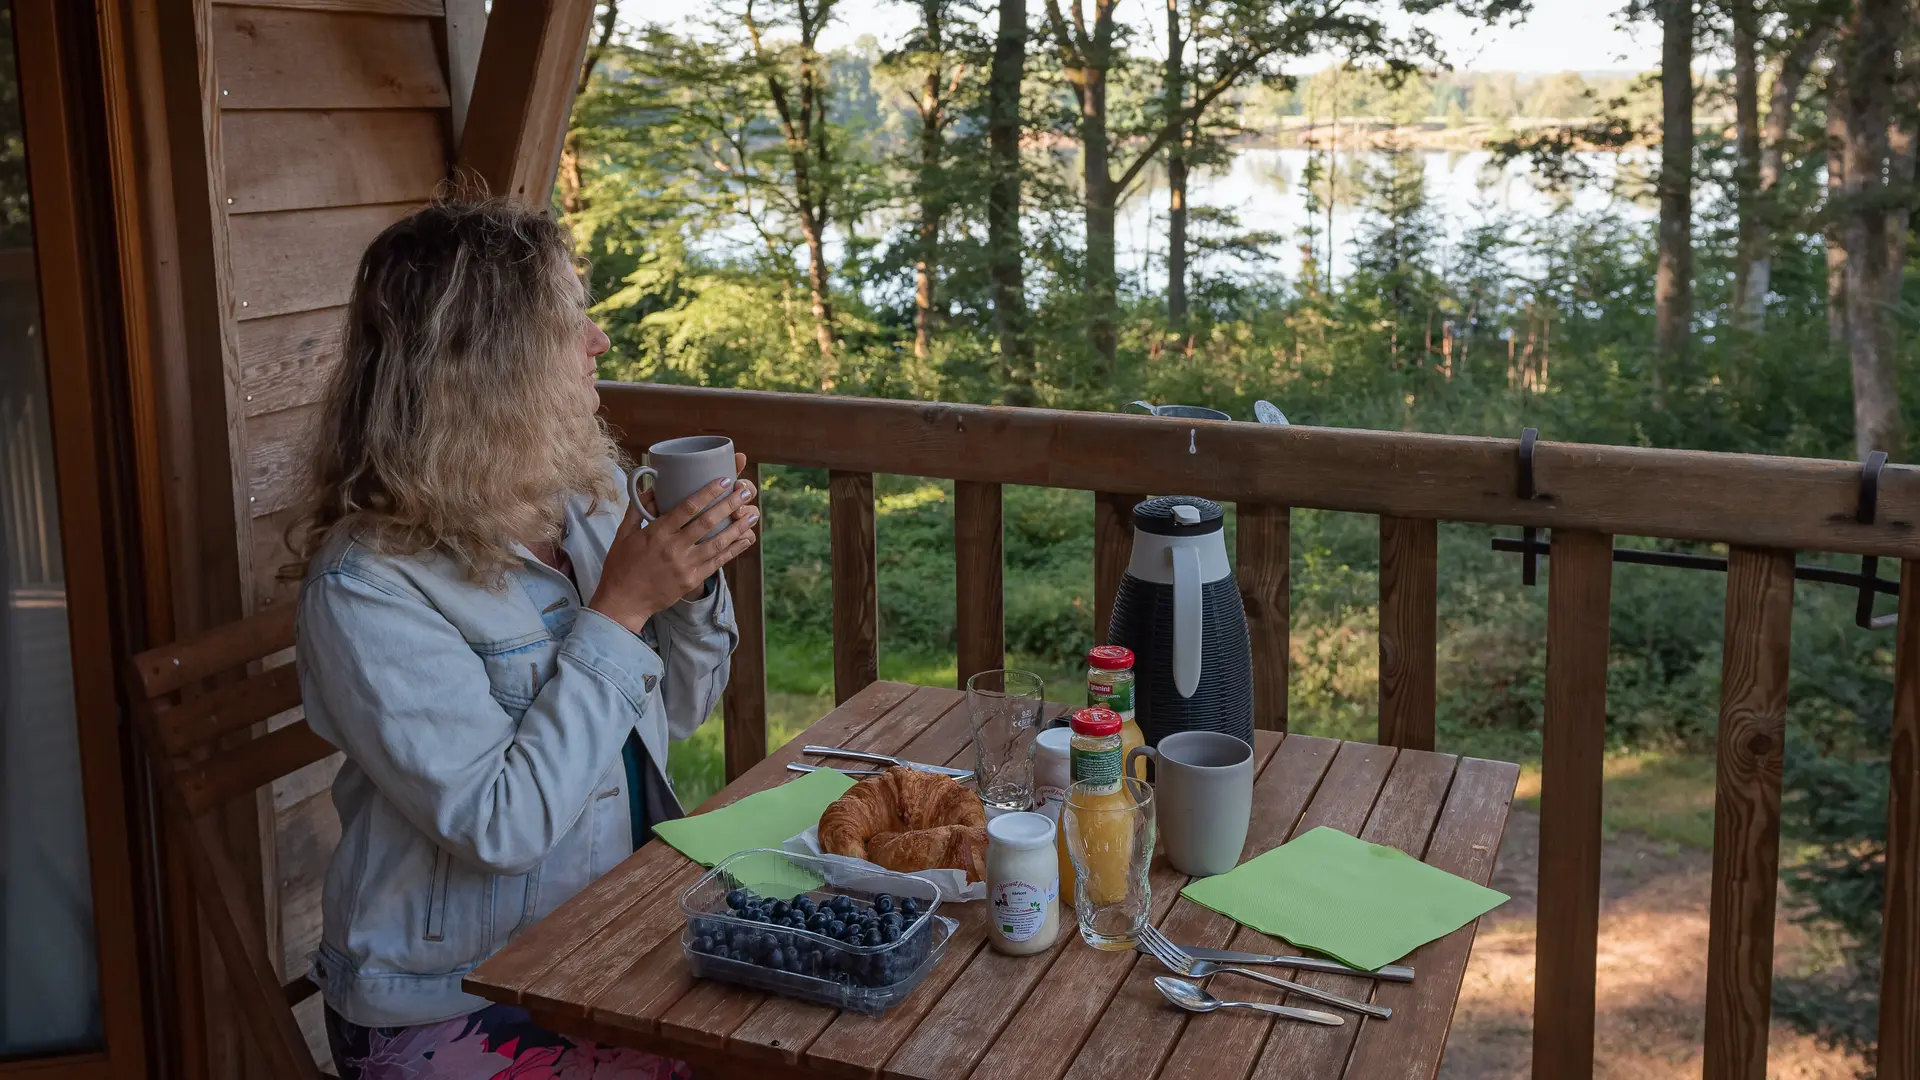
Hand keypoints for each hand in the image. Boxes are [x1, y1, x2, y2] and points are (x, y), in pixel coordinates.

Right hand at [591, 458, 757, 633]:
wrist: (623, 601)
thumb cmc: (621, 565)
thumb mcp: (624, 533)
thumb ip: (638, 508)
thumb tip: (651, 487)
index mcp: (657, 532)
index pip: (687, 507)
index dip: (708, 492)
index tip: (723, 480)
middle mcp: (673, 548)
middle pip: (707, 522)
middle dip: (729, 504)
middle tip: (745, 492)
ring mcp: (685, 566)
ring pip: (718, 543)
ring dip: (738, 527)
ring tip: (753, 514)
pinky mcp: (692, 580)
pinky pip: (717, 562)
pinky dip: (734, 550)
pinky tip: (746, 539)